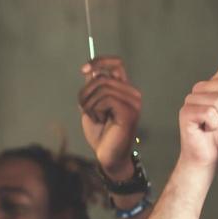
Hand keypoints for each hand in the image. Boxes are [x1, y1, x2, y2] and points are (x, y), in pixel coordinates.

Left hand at [78, 57, 142, 178]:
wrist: (108, 156)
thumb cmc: (100, 133)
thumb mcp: (92, 106)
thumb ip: (93, 89)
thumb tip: (90, 70)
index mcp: (124, 90)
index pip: (116, 64)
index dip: (99, 62)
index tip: (84, 69)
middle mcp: (132, 93)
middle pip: (102, 77)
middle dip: (85, 93)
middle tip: (85, 110)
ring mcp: (133, 102)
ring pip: (101, 88)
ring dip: (89, 104)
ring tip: (95, 117)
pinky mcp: (129, 112)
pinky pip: (105, 100)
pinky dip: (95, 110)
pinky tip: (100, 120)